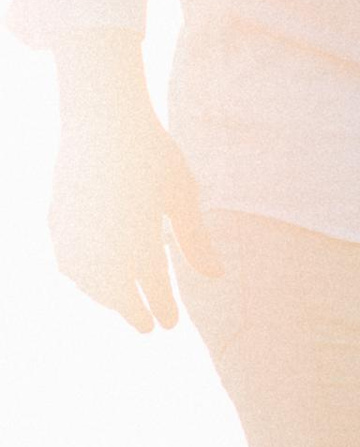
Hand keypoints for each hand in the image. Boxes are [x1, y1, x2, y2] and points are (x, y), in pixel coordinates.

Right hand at [50, 45, 215, 330]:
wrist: (102, 118)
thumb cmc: (152, 154)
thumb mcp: (182, 194)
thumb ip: (196, 239)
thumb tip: (216, 277)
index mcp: (140, 232)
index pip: (152, 285)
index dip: (161, 307)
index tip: (170, 324)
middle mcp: (104, 236)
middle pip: (117, 290)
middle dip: (133, 311)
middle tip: (148, 327)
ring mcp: (76, 229)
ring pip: (88, 280)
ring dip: (105, 296)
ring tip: (122, 303)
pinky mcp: (56, 218)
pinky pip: (66, 259)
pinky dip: (79, 275)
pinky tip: (89, 279)